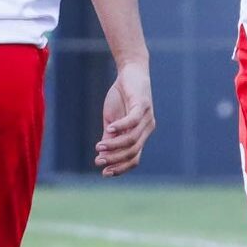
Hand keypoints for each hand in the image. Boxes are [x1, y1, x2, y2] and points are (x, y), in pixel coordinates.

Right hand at [95, 61, 153, 176]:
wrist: (130, 73)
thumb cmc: (121, 99)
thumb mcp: (112, 121)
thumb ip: (109, 138)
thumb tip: (102, 158)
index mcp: (140, 135)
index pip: (134, 158)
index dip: (120, 168)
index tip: (104, 173)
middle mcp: (147, 128)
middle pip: (133, 151)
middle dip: (115, 159)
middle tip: (98, 161)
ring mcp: (147, 117)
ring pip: (132, 139)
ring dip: (114, 145)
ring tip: (99, 147)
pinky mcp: (144, 104)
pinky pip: (133, 120)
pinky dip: (120, 127)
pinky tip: (108, 129)